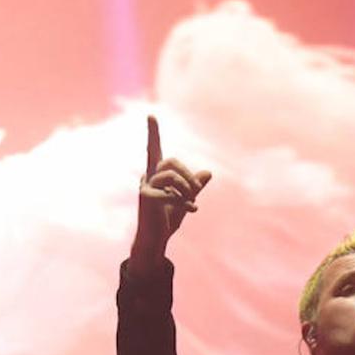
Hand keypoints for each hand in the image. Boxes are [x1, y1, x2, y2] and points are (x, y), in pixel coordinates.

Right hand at [133, 115, 210, 258]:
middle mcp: (148, 177)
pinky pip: (170, 193)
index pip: (154, 149)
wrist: (156, 240)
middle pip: (170, 160)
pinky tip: (192, 210)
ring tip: (193, 199)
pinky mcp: (146, 198)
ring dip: (187, 186)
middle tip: (197, 189)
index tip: (151, 115)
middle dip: (187, 173)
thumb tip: (208, 172)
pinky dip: (185, 202)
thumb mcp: (186, 200)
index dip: (153, 133)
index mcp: (156, 174)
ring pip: (170, 174)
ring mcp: (145, 187)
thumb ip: (195, 186)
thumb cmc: (167, 219)